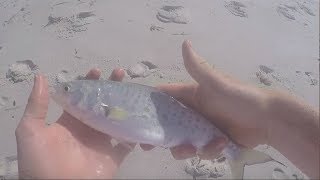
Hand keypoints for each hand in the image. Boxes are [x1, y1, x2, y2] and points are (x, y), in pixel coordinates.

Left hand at [15, 68, 132, 178]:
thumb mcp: (31, 131)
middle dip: (111, 88)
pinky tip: (142, 115)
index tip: (97, 70)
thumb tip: (41, 77)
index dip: (89, 83)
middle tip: (120, 73)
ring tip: (133, 90)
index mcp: (70, 121)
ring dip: (125, 104)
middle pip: (102, 104)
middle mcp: (87, 128)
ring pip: (117, 118)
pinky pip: (127, 142)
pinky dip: (135, 132)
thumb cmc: (41, 161)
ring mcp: (102, 142)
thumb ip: (37, 105)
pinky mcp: (114, 155)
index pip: (81, 97)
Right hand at [142, 40, 269, 159]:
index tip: (136, 118)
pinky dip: (209, 150)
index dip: (149, 108)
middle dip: (159, 137)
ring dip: (184, 148)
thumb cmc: (240, 98)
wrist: (268, 119)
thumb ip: (198, 67)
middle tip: (148, 147)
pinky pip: (201, 151)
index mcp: (191, 96)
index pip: (164, 100)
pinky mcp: (212, 143)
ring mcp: (202, 130)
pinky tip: (221, 145)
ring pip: (182, 142)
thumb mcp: (216, 83)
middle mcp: (193, 113)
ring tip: (193, 149)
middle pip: (168, 126)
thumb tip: (185, 43)